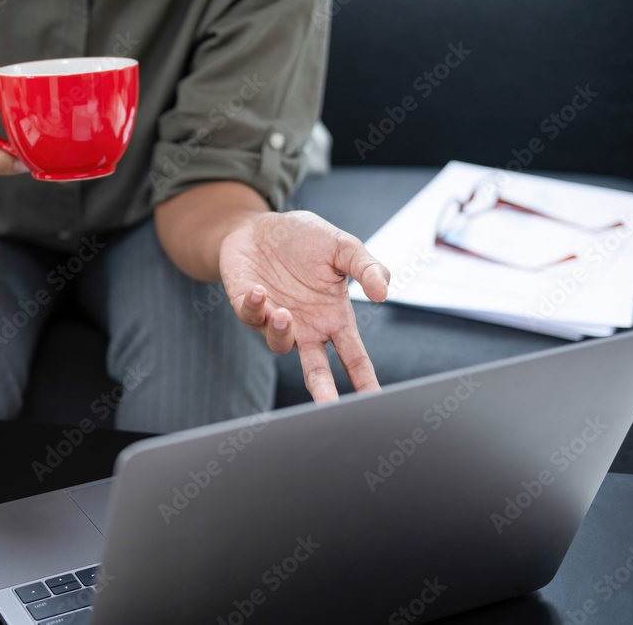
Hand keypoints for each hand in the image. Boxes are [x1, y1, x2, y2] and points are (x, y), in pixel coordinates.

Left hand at [219, 210, 389, 402]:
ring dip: (282, 332)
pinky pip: (251, 316)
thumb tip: (384, 292)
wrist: (260, 226)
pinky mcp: (248, 307)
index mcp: (333, 317)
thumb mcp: (344, 247)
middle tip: (329, 406)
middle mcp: (306, 326)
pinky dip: (255, 307)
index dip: (363, 379)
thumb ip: (367, 267)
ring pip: (280, 343)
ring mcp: (276, 319)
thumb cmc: (305, 239)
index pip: (353, 356)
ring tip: (284, 312)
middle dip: (323, 389)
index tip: (374, 400)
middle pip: (316, 369)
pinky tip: (259, 290)